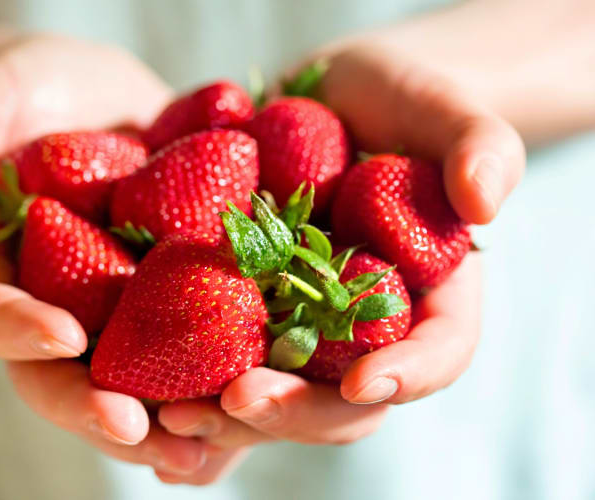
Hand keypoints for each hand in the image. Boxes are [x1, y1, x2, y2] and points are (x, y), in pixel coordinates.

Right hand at [0, 35, 229, 477]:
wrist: (93, 101)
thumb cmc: (24, 96)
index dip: (18, 331)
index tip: (63, 337)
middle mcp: (52, 309)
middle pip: (61, 378)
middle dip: (99, 411)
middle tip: (140, 431)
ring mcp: (112, 314)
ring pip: (130, 385)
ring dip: (164, 423)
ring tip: (206, 447)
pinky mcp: (168, 301)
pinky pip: (188, 353)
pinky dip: (214, 386)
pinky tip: (250, 407)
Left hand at [156, 43, 519, 483]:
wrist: (327, 101)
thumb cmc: (397, 103)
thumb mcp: (444, 110)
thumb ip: (478, 145)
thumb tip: (486, 201)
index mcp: (427, 298)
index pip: (437, 352)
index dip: (410, 375)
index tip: (368, 383)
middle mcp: (360, 330)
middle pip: (341, 398)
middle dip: (293, 411)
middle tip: (238, 402)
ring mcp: (298, 327)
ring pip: (275, 397)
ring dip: (226, 419)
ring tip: (173, 417)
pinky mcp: (243, 311)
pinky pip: (219, 365)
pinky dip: (186, 391)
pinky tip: (149, 408)